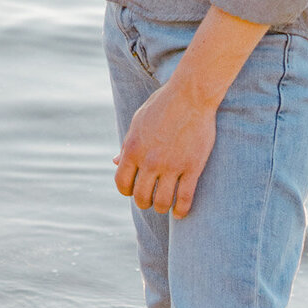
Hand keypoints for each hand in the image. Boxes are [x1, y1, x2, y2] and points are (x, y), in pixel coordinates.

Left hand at [113, 78, 216, 217]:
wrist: (191, 94)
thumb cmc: (163, 105)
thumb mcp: (138, 122)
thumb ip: (127, 144)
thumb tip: (115, 162)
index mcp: (133, 148)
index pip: (122, 183)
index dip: (126, 191)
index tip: (133, 190)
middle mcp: (149, 160)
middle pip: (141, 197)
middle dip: (144, 202)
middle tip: (150, 199)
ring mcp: (171, 165)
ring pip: (161, 202)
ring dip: (161, 207)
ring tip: (165, 205)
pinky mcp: (192, 167)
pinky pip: (184, 199)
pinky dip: (181, 211)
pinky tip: (180, 213)